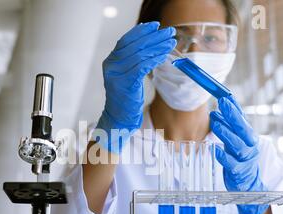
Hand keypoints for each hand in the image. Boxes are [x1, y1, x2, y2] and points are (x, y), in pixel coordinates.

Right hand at [94, 21, 176, 153]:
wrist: (118, 119)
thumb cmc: (126, 99)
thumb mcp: (127, 76)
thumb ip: (132, 61)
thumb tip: (149, 44)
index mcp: (110, 61)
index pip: (126, 41)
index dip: (141, 32)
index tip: (155, 26)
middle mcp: (111, 66)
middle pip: (135, 45)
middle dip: (154, 37)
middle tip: (169, 32)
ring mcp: (116, 75)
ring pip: (140, 54)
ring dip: (158, 47)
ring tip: (171, 42)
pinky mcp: (125, 83)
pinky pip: (142, 66)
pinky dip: (155, 59)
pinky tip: (164, 55)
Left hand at [210, 95, 268, 213]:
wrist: (248, 183)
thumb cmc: (239, 158)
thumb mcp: (236, 140)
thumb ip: (229, 125)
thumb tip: (219, 107)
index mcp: (249, 137)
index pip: (242, 119)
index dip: (235, 108)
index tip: (225, 97)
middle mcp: (250, 146)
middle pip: (243, 129)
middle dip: (233, 116)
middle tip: (222, 104)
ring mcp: (245, 159)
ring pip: (237, 145)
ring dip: (226, 132)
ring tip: (215, 121)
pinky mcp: (239, 172)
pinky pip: (231, 163)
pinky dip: (223, 156)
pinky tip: (215, 149)